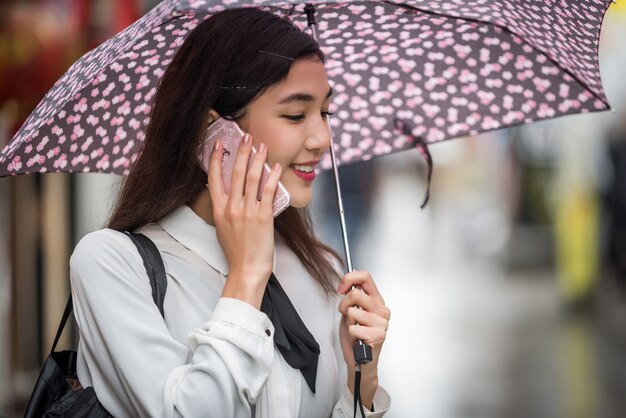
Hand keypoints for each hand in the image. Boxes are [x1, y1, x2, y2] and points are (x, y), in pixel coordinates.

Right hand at [206, 133, 281, 308]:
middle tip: (247, 136)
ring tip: (262, 146)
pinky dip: (272, 177)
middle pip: (236, 173)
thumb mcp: (223, 227)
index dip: (216, 158)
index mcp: (219, 209)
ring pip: (252, 179)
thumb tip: (228, 191)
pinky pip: (268, 192)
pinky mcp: (263, 217)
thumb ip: (225, 208)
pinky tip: (276, 167)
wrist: (247, 269)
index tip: (219, 143)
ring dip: (258, 159)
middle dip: (242, 151)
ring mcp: (247, 212)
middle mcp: (231, 208)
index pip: (214, 177)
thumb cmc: (237, 250)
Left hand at [337, 270, 389, 406]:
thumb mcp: (351, 311)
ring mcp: (382, 323)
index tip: (341, 288)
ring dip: (348, 322)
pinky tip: (357, 339)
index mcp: (376, 301)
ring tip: (354, 329)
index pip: (365, 277)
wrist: (359, 360)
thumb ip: (353, 296)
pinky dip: (351, 334)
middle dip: (344, 305)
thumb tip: (350, 279)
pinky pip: (353, 328)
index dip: (349, 279)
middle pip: (356, 293)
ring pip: (353, 312)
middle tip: (346, 315)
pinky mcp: (378, 335)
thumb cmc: (355, 336)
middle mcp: (382, 310)